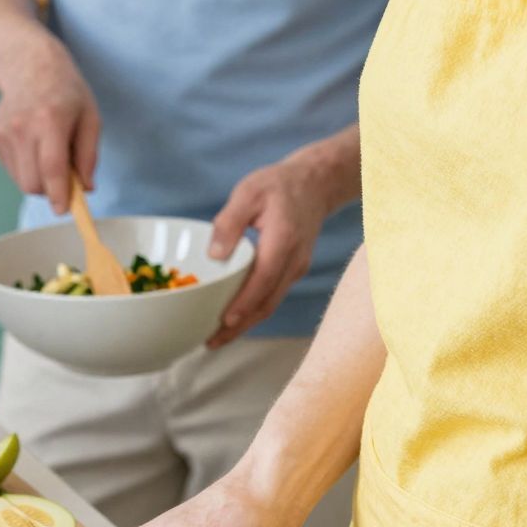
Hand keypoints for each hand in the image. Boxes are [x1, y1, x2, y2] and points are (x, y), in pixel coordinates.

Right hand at [0, 33, 99, 213]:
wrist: (29, 64)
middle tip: (67, 174)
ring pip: (22, 181)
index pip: (52, 168)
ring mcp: (3, 133)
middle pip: (33, 183)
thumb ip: (89, 155)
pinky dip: (27, 167)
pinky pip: (13, 170)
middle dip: (52, 189)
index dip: (59, 194)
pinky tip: (33, 143)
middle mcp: (21, 127)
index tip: (65, 210)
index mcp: (49, 120)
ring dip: (40, 178)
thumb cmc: (66, 91)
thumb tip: (86, 188)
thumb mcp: (90, 117)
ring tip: (49, 150)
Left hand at [206, 152, 333, 348]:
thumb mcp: (248, 192)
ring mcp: (296, 269)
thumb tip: (215, 255)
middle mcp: (294, 261)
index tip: (225, 320)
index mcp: (283, 241)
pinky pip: (272, 296)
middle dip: (240, 326)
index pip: (264, 279)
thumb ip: (230, 222)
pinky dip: (253, 311)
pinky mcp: (292, 271)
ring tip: (216, 338)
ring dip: (245, 324)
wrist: (315, 184)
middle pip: (267, 303)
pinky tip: (233, 318)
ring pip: (270, 304)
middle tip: (211, 342)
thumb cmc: (278, 186)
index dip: (245, 303)